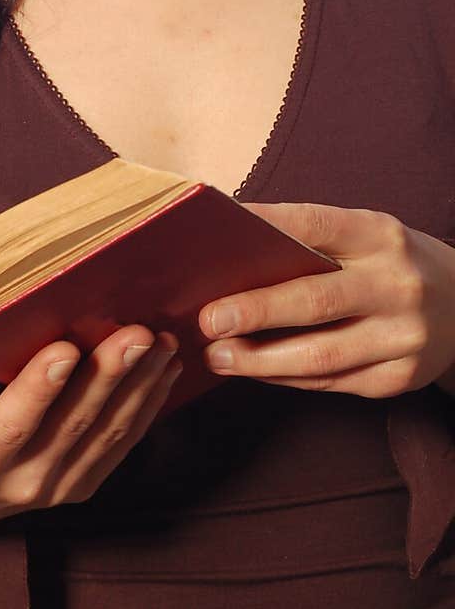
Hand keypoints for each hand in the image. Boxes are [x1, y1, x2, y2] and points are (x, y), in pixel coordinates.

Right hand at [0, 325, 181, 549]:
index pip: (12, 425)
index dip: (39, 389)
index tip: (65, 348)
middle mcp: (24, 482)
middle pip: (74, 425)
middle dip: (110, 376)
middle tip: (137, 331)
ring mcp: (61, 487)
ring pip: (109, 433)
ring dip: (140, 386)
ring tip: (161, 342)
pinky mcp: (85, 484)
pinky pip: (124, 444)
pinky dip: (148, 406)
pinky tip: (165, 369)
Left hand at [198, 202, 454, 398]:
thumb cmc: (391, 264)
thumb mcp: (366, 236)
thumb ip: (312, 242)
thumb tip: (232, 250)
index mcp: (380, 235)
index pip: (314, 226)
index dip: (263, 229)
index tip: (217, 237)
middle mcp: (396, 284)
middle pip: (314, 301)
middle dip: (254, 312)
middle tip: (207, 320)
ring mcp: (402, 335)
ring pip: (320, 355)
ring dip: (260, 359)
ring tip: (218, 356)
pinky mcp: (399, 377)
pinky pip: (331, 382)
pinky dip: (286, 377)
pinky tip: (255, 369)